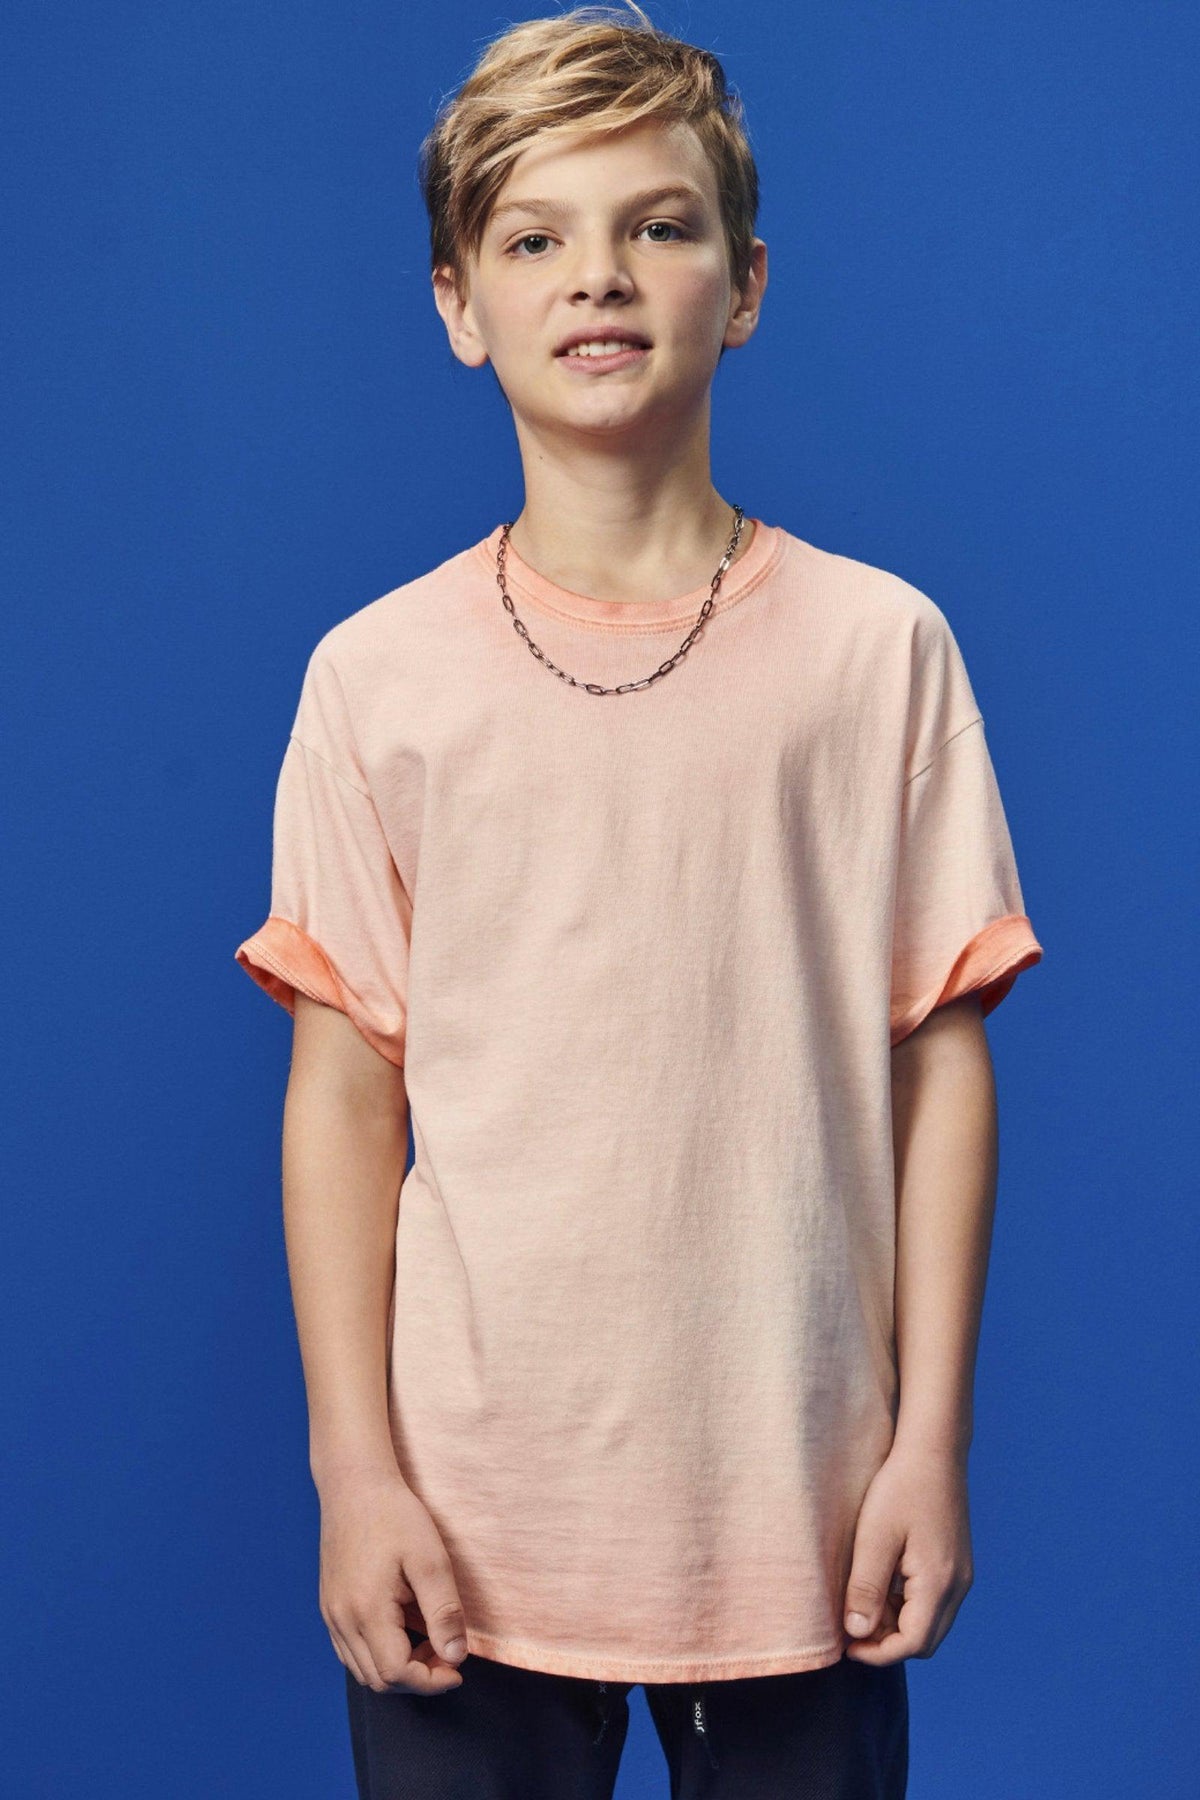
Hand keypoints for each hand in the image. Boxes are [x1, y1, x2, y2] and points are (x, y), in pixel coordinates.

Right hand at [316, 1462, 468, 1693]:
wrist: (354, 1485)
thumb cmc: (394, 1515)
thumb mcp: (430, 1559)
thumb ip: (443, 1612)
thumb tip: (455, 1658)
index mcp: (366, 1611)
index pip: (396, 1673)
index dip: (431, 1680)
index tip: (459, 1667)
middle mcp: (341, 1620)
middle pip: (378, 1680)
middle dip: (417, 1678)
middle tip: (447, 1651)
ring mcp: (331, 1615)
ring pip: (362, 1669)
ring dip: (397, 1668)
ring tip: (428, 1638)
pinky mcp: (329, 1606)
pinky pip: (350, 1651)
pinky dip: (378, 1654)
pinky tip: (402, 1629)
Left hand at [841, 1442, 973, 1663]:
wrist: (933, 1451)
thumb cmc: (901, 1488)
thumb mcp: (875, 1537)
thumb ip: (866, 1588)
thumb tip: (857, 1634)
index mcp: (939, 1583)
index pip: (912, 1643)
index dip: (877, 1653)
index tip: (845, 1646)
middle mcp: (957, 1586)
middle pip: (924, 1641)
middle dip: (887, 1643)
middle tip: (850, 1628)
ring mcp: (960, 1576)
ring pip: (929, 1623)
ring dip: (896, 1625)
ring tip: (861, 1603)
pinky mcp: (955, 1564)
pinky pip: (932, 1602)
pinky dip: (906, 1607)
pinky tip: (881, 1584)